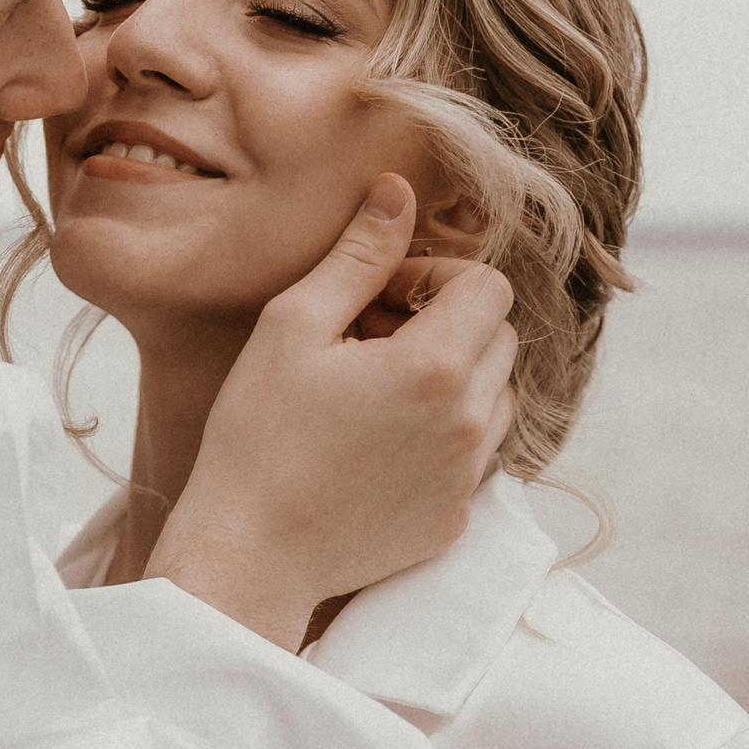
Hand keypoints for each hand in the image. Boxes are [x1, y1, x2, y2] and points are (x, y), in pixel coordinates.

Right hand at [145, 177, 515, 647]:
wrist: (248, 557)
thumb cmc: (257, 438)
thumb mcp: (293, 326)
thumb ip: (358, 255)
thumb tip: (398, 191)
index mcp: (438, 366)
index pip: (487, 284)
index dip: (435, 276)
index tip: (380, 299)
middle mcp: (471, 422)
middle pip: (499, 337)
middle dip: (447, 323)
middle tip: (370, 340)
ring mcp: (468, 477)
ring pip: (495, 398)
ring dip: (452, 379)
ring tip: (376, 394)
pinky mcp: (454, 520)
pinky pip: (473, 456)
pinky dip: (441, 437)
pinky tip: (375, 447)